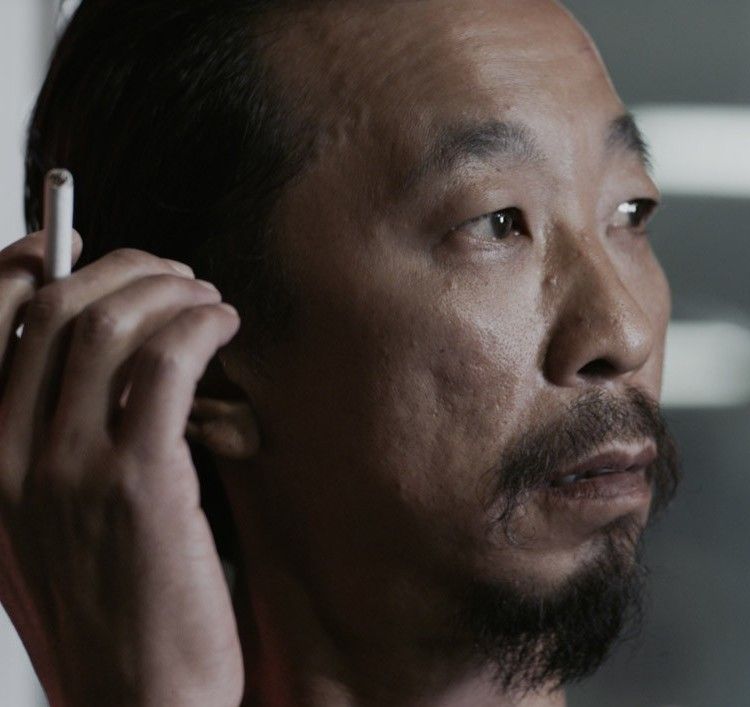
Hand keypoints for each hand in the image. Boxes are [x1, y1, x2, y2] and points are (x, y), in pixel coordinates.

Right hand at [0, 232, 243, 705]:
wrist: (139, 701)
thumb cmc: (114, 606)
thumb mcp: (56, 521)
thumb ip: (57, 443)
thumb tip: (106, 357)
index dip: (32, 262)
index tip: (80, 240)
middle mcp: (10, 455)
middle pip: (56, 306)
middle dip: (126, 268)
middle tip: (176, 276)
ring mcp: (69, 467)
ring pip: (110, 323)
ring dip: (170, 290)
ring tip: (209, 301)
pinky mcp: (139, 482)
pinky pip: (168, 361)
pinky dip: (200, 324)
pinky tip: (225, 326)